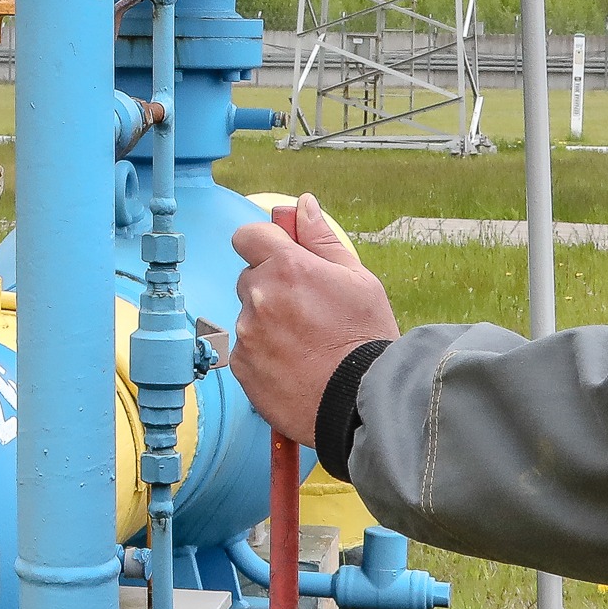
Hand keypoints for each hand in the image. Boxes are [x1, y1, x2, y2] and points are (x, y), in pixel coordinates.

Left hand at [229, 196, 399, 447]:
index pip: (247, 235)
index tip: (280, 257)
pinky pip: (246, 350)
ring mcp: (246, 334)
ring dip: (267, 323)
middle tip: (306, 310)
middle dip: (271, 287)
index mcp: (286, 267)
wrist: (360, 403)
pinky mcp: (241, 366)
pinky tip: (294, 366)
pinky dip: (264, 355)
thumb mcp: (358, 279)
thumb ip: (322, 239)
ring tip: (305, 345)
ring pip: (248, 316)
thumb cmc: (366, 338)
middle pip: (250, 278)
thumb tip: (302, 205)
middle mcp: (259, 297)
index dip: (263, 244)